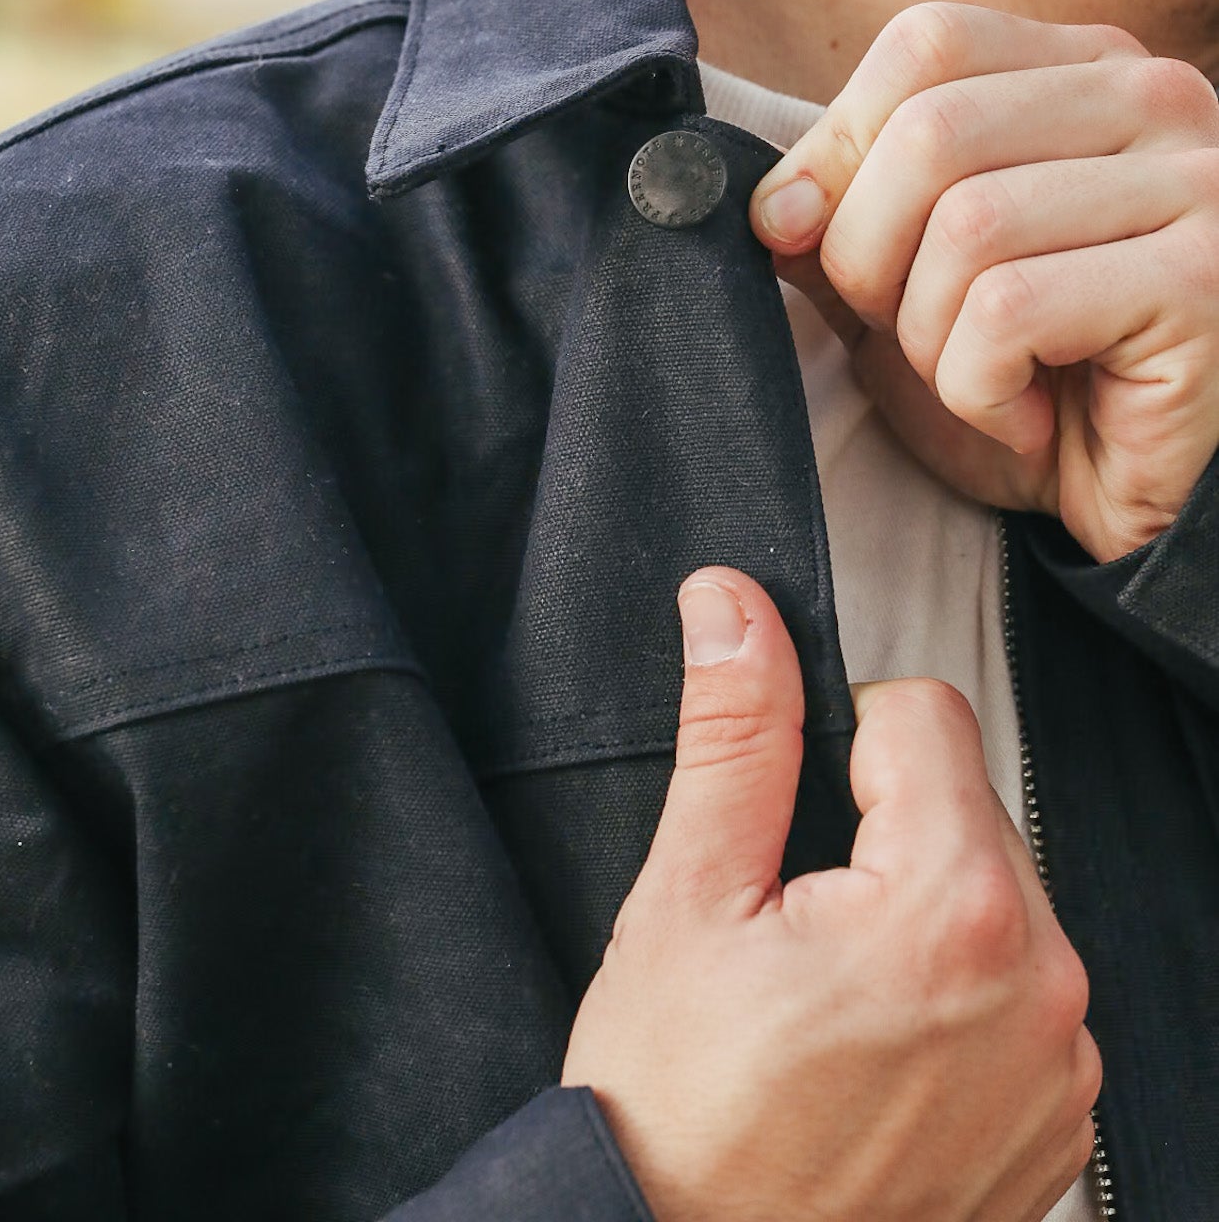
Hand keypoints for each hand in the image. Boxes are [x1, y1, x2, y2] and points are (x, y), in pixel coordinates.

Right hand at [562, 568, 1098, 1221]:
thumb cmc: (678, 1120)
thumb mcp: (684, 898)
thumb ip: (732, 733)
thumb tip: (732, 609)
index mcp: (956, 908)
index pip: (925, 712)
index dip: (835, 741)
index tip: (787, 823)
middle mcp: (1040, 987)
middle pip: (965, 804)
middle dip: (879, 833)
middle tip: (790, 927)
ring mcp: (1058, 1070)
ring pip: (994, 895)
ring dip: (919, 914)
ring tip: (826, 998)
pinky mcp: (1058, 1127)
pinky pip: (1019, 994)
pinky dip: (954, 998)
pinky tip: (873, 1051)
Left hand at [749, 3, 1218, 562]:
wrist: (1164, 505)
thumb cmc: (1044, 383)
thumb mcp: (915, 283)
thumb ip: (845, 218)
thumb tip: (767, 201)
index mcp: (1087, 68)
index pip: (928, 42)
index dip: (837, 143)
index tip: (802, 232)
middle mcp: (1156, 100)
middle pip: (931, 131)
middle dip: (867, 255)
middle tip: (905, 335)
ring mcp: (1195, 185)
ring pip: (967, 225)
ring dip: (929, 337)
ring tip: (983, 382)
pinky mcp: (1202, 281)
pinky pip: (1010, 311)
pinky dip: (980, 388)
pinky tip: (1032, 417)